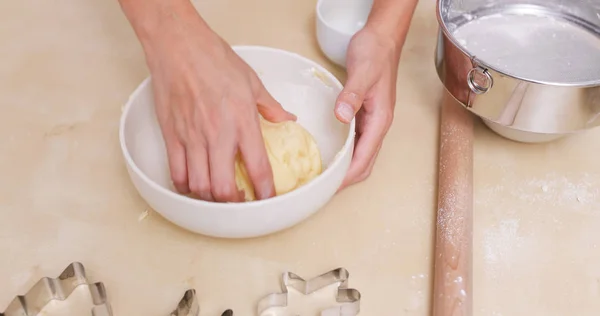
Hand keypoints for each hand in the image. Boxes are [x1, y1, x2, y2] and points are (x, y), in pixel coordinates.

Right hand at [143, 14, 294, 201]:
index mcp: (242, 122)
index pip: (257, 168)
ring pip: (199, 186)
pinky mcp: (171, 136)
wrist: (179, 46)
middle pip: (223, 189)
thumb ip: (271, 107)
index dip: (265, 191)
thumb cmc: (215, 59)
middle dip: (234, 203)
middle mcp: (217, 135)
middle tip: (240, 200)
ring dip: (210, 198)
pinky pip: (176, 173)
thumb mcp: (252, 82)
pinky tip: (194, 183)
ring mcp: (191, 138)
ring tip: (218, 195)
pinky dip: (185, 185)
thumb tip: (287, 120)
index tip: (268, 199)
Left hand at [334, 27, 400, 189]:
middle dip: (346, 180)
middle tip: (322, 188)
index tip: (330, 188)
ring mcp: (371, 121)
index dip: (348, 176)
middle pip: (364, 163)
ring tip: (322, 177)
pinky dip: (343, 153)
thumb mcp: (362, 72)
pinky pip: (354, 142)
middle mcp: (377, 125)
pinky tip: (328, 153)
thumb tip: (342, 117)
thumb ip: (352, 95)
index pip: (364, 158)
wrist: (382, 38)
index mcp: (380, 120)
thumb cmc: (375, 53)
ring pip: (360, 155)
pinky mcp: (363, 115)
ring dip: (344, 168)